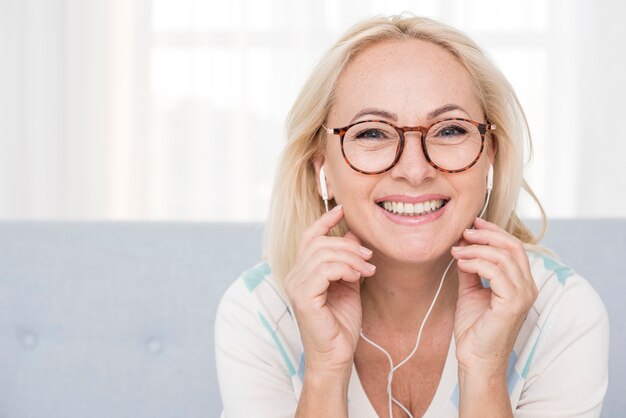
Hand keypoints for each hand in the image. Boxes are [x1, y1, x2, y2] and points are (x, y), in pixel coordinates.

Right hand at [283, 205, 375, 374]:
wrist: (336, 357)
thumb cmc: (341, 325)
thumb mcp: (348, 285)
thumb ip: (347, 261)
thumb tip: (351, 235)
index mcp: (302, 273)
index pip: (309, 238)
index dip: (324, 221)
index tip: (342, 209)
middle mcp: (294, 276)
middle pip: (319, 243)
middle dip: (348, 246)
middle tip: (369, 257)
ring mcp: (296, 286)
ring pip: (323, 254)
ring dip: (351, 258)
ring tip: (367, 270)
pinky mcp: (304, 297)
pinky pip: (324, 269)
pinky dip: (345, 268)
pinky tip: (358, 277)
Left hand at [451, 217, 537, 372]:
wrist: (474, 359)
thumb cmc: (474, 329)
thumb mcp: (470, 291)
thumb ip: (471, 269)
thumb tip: (463, 246)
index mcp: (521, 283)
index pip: (513, 247)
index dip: (493, 231)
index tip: (471, 223)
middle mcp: (527, 287)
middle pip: (512, 246)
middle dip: (486, 234)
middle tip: (463, 231)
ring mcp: (523, 295)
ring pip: (504, 256)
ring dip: (476, 248)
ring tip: (456, 251)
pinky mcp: (513, 304)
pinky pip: (496, 272)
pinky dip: (476, 262)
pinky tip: (460, 263)